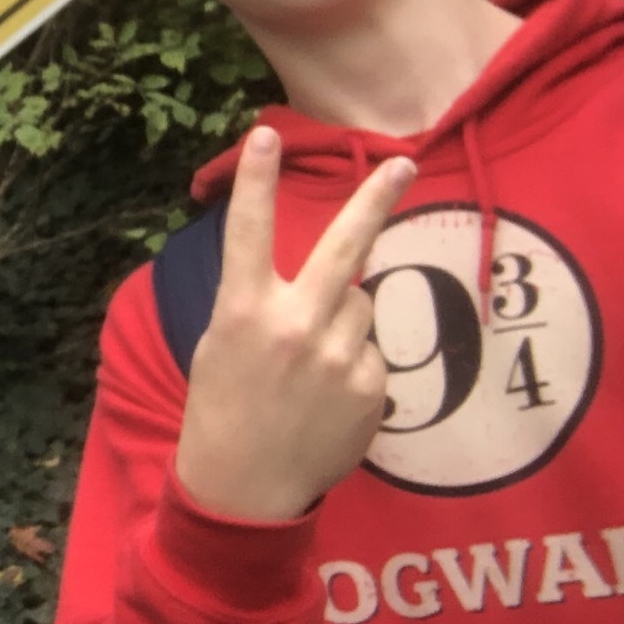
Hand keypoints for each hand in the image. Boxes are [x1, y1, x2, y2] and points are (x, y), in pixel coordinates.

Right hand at [172, 125, 414, 522]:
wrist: (244, 488)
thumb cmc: (222, 408)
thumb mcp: (220, 345)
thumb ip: (266, 306)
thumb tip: (330, 285)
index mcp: (243, 311)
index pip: (249, 233)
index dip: (257, 181)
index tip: (266, 136)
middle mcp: (295, 326)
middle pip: (345, 247)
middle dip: (375, 200)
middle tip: (403, 162)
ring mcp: (339, 358)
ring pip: (361, 305)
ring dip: (343, 320)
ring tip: (310, 366)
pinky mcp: (372, 388)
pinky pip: (371, 352)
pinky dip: (354, 365)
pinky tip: (326, 398)